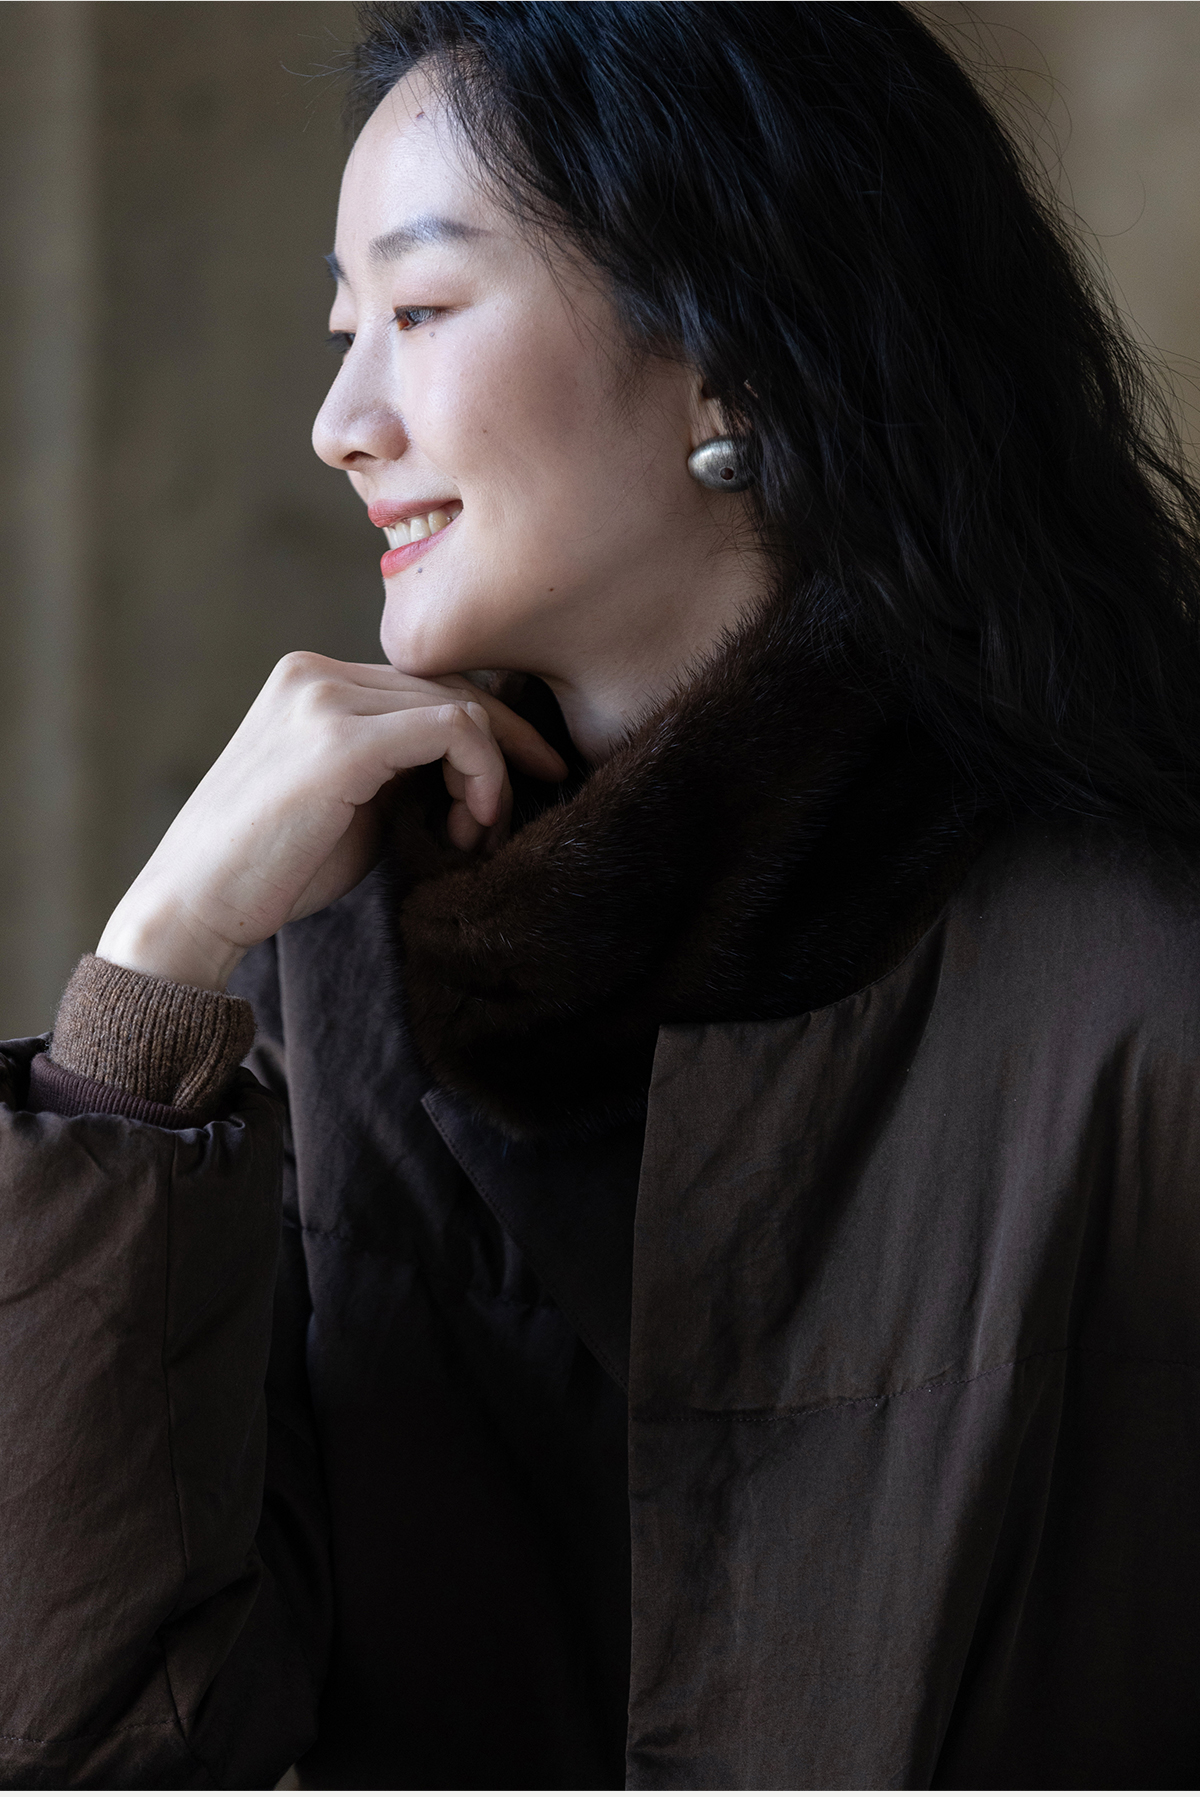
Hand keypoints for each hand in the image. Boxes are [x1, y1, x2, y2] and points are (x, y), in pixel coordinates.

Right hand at [95, 652, 566, 991]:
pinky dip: (482, 775)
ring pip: (460, 705)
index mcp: (311, 679)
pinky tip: (471, 824)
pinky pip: (453, 730)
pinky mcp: (342, 740)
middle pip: (450, 686)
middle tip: (515, 812)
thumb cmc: (272, 870)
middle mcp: (317, 672)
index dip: (486, 732)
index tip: (517, 785)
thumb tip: (475, 766)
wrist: (195, 906)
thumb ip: (400, 767)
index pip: (426, 685)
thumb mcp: (350, 801)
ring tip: (476, 835)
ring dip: (490, 774)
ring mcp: (326, 698)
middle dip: (504, 748)